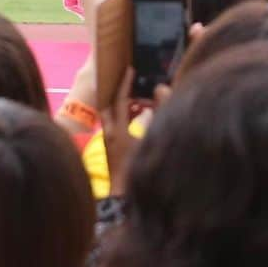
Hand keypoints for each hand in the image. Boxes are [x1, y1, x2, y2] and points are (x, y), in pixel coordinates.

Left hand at [100, 66, 145, 197]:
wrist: (124, 196)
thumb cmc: (139, 168)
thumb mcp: (150, 139)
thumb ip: (158, 113)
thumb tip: (160, 90)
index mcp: (117, 130)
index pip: (119, 100)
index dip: (125, 84)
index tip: (130, 69)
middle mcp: (108, 133)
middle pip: (108, 105)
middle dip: (116, 92)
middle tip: (128, 81)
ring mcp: (107, 142)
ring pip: (109, 116)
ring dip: (118, 105)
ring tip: (133, 97)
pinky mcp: (109, 149)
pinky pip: (112, 125)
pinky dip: (120, 117)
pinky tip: (133, 119)